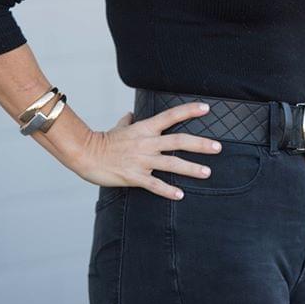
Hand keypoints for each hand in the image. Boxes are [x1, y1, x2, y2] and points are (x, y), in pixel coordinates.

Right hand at [78, 101, 222, 199]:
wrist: (86, 154)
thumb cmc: (103, 141)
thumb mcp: (119, 128)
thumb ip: (128, 121)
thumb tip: (131, 114)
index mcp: (145, 128)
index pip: (171, 116)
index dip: (189, 111)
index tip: (206, 108)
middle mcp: (147, 143)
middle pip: (178, 141)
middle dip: (200, 144)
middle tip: (218, 147)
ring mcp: (142, 160)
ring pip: (172, 164)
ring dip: (191, 168)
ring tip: (207, 172)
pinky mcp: (135, 176)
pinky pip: (155, 184)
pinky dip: (168, 190)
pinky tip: (180, 195)